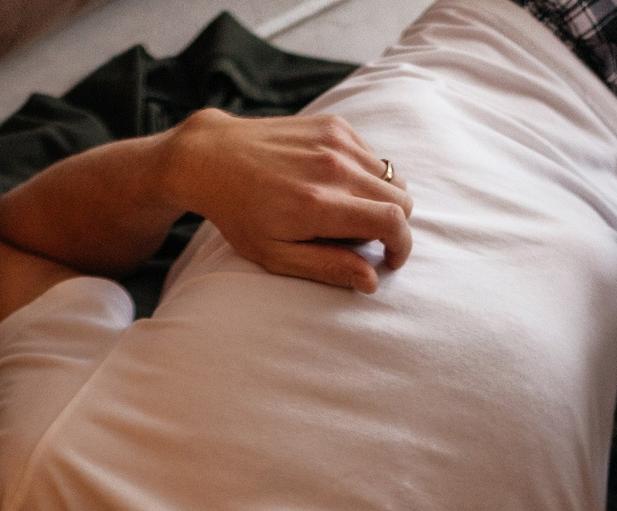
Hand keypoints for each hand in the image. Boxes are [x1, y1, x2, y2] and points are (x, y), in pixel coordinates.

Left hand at [164, 109, 412, 292]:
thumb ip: (327, 267)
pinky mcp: (334, 125)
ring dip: (381, 199)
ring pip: (391, 176)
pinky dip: (366, 174)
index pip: (392, 221)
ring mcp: (336, 141)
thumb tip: (371, 281)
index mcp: (319, 205)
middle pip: (401, 198)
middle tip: (365, 238)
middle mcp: (333, 168)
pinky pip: (372, 155)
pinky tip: (336, 185)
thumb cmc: (240, 214)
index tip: (391, 259)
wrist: (213, 156)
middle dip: (393, 225)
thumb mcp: (275, 255)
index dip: (402, 246)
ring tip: (348, 212)